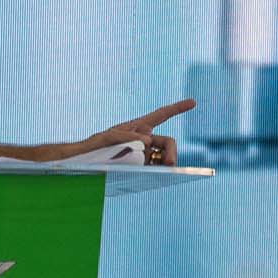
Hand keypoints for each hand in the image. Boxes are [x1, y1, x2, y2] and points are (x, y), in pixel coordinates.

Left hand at [75, 97, 193, 165]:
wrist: (84, 164)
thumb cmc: (95, 146)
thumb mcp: (109, 137)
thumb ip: (128, 136)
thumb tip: (148, 141)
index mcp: (139, 127)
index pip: (161, 115)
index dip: (177, 108)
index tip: (193, 102)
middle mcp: (145, 140)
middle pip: (168, 143)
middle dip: (172, 152)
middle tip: (170, 164)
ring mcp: (144, 155)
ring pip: (164, 157)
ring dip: (166, 162)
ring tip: (162, 171)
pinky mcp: (141, 168)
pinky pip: (156, 169)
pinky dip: (160, 171)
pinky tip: (158, 175)